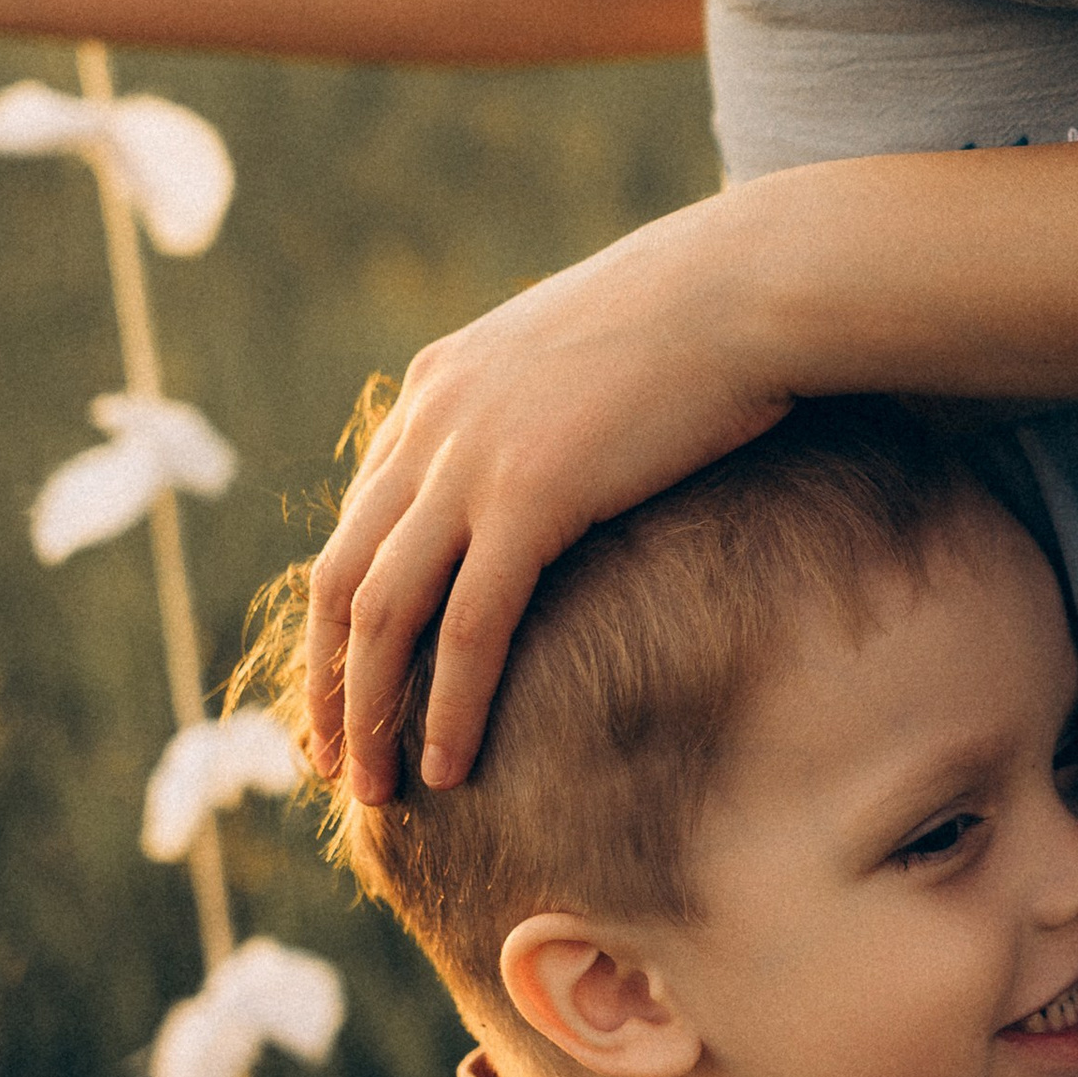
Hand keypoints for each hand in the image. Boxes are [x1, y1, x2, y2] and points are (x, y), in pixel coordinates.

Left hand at [306, 192, 801, 800]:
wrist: (750, 284)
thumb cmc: (704, 315)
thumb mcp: (589, 353)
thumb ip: (546, 404)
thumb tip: (573, 452)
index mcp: (437, 385)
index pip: (359, 520)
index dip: (343, 614)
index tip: (347, 681)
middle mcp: (432, 423)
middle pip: (341, 577)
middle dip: (327, 680)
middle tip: (328, 760)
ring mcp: (474, 459)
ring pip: (382, 613)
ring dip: (366, 713)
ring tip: (372, 792)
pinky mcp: (532, 496)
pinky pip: (469, 627)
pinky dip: (449, 705)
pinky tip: (450, 766)